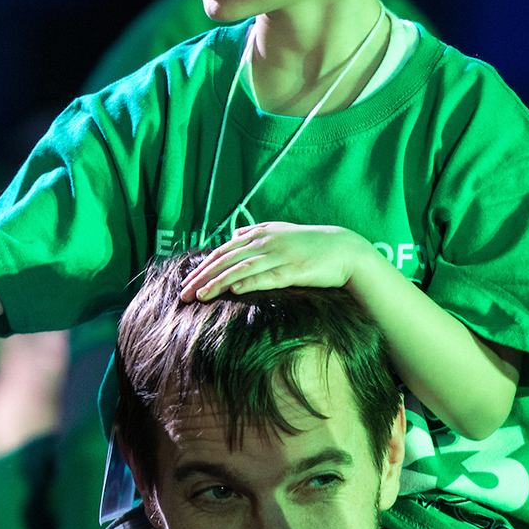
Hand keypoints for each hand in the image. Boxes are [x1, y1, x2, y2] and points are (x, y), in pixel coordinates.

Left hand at [178, 223, 375, 301]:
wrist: (345, 250)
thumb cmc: (311, 245)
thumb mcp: (281, 232)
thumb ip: (256, 232)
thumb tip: (234, 234)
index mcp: (260, 234)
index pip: (222, 252)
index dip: (202, 267)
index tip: (186, 282)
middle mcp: (265, 242)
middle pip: (226, 260)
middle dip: (202, 278)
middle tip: (183, 294)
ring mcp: (279, 255)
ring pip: (241, 269)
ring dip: (217, 283)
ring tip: (200, 296)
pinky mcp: (294, 270)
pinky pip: (267, 277)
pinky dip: (248, 283)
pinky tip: (233, 291)